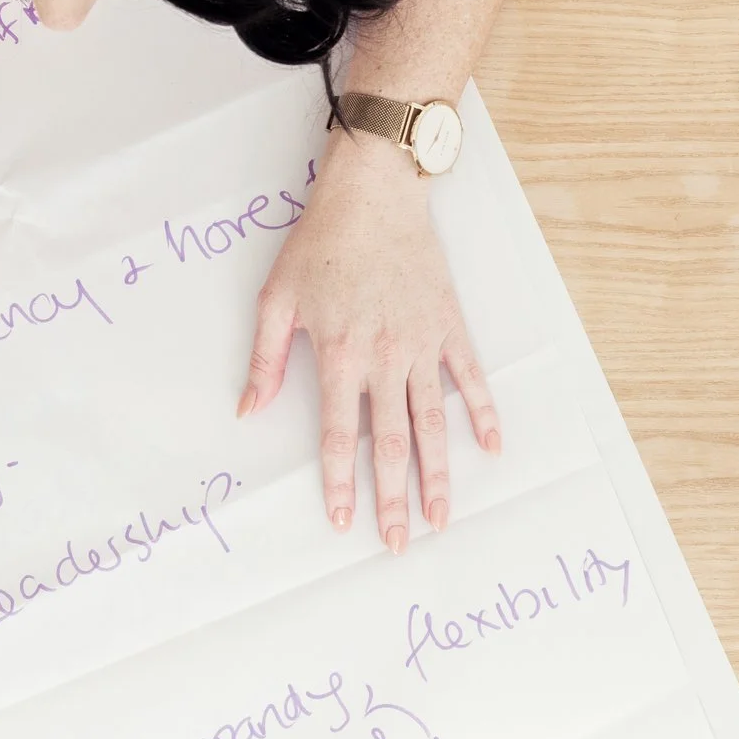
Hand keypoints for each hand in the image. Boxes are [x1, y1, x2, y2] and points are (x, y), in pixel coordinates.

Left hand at [240, 127, 498, 552]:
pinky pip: (470, 379)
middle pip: (391, 445)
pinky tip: (489, 447)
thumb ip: (264, 360)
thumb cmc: (321, 243)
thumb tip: (249, 411)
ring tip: (441, 516)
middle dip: (394, 500)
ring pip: (432, 424)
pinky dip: (482, 414)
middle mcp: (385, 360)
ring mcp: (422, 346)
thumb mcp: (277, 299)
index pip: (338, 438)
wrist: (374, 195)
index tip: (345, 522)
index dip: (341, 484)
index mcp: (340, 357)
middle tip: (398, 543)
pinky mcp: (449, 328)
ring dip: (438, 475)